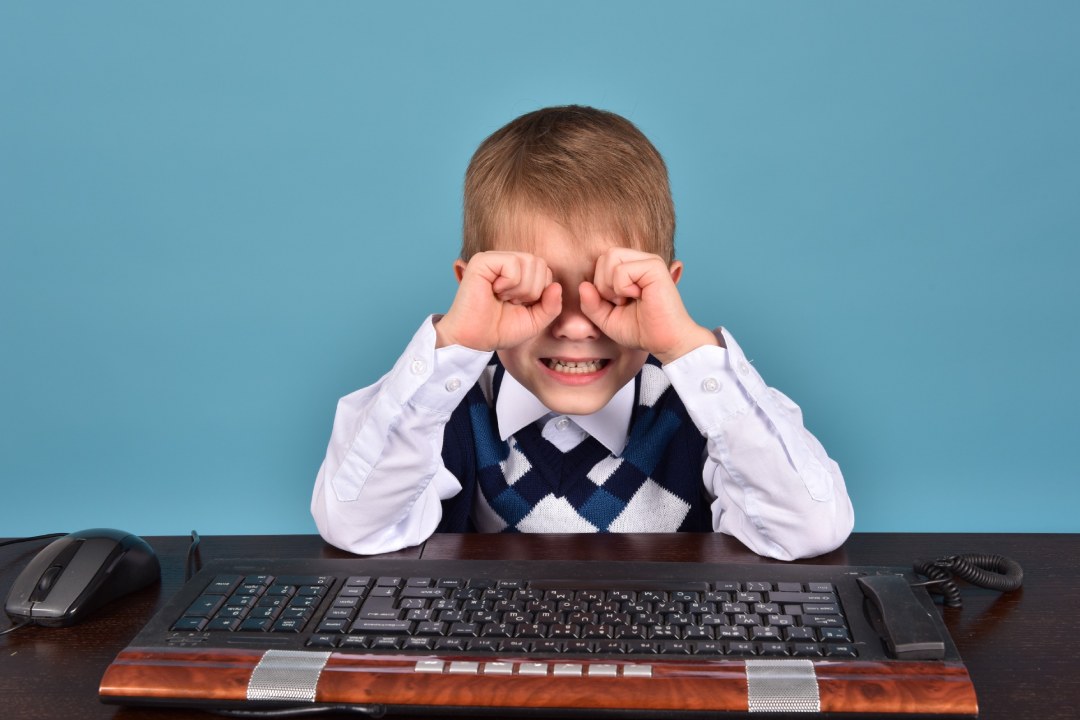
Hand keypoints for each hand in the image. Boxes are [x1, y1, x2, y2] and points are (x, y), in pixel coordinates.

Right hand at [436, 251, 562, 350]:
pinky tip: (495, 291)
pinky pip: (513, 264)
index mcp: (519, 273)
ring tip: (503, 298)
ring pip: (529, 262)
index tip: (520, 306)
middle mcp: (507, 262)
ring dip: (521, 288)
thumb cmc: (500, 329)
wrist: (475, 340)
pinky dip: (509, 283)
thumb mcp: (535, 321)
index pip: (546, 271)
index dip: (540, 293)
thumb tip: (556, 286)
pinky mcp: (482, 261)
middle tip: (511, 302)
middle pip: (540, 264)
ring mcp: (494, 259)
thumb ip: (551, 306)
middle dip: (532, 290)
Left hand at [579, 248, 716, 363]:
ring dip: (611, 285)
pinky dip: (622, 288)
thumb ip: (591, 303)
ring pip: (610, 257)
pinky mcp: (655, 266)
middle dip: (603, 284)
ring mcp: (648, 261)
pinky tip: (639, 297)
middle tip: (621, 302)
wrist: (664, 342)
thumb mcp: (606, 318)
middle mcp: (640, 261)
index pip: (600, 263)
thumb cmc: (640, 330)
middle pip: (603, 257)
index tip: (617, 304)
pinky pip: (621, 269)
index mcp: (630, 269)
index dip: (599, 286)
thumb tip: (583, 285)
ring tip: (628, 299)